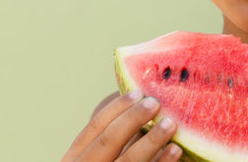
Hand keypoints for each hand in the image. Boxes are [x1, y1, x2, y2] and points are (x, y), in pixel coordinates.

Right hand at [62, 91, 181, 161]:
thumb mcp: (96, 158)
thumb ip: (110, 141)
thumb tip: (139, 105)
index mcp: (72, 161)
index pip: (94, 128)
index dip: (117, 108)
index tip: (138, 92)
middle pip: (108, 141)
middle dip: (133, 119)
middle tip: (155, 103)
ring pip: (127, 161)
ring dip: (151, 140)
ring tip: (170, 124)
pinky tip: (175, 150)